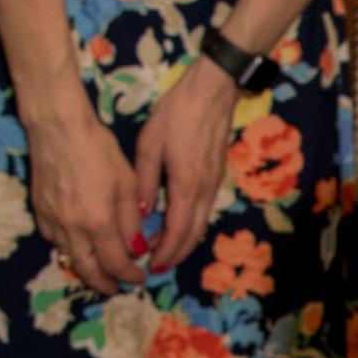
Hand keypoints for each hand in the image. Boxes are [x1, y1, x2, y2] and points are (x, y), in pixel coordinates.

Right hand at [25, 92, 150, 294]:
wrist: (57, 127)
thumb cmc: (97, 148)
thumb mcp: (126, 183)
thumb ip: (131, 220)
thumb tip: (136, 248)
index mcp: (98, 222)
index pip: (116, 263)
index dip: (129, 275)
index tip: (139, 278)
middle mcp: (72, 228)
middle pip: (88, 270)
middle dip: (104, 283)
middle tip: (116, 288)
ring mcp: (52, 220)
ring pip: (69, 257)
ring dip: (86, 268)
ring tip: (100, 271)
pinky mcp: (39, 211)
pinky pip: (55, 240)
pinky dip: (69, 249)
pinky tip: (78, 244)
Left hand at [131, 57, 240, 281]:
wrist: (212, 91)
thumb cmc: (177, 113)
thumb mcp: (150, 144)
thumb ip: (144, 181)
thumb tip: (141, 212)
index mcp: (186, 185)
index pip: (178, 231)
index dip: (166, 252)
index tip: (152, 266)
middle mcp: (204, 190)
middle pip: (193, 234)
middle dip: (176, 254)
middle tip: (156, 266)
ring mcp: (214, 184)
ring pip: (201, 223)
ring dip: (183, 240)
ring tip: (162, 248)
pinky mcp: (216, 176)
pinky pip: (203, 210)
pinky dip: (190, 224)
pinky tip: (175, 222)